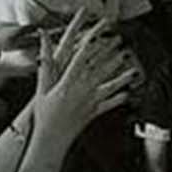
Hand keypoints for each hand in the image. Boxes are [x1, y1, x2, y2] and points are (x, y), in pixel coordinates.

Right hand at [32, 20, 134, 144]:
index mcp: (68, 82)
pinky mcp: (95, 112)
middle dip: (110, 53)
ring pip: (109, 84)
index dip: (91, 42)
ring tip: (130, 65)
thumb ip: (45, 65)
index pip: (82, 57)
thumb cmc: (43, 113)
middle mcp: (82, 90)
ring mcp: (91, 102)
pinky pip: (110, 104)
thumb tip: (42, 47)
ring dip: (121, 74)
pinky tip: (128, 92)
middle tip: (120, 41)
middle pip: (100, 67)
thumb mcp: (41, 87)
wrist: (50, 138)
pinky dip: (120, 98)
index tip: (99, 32)